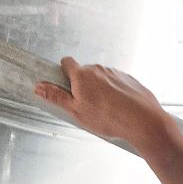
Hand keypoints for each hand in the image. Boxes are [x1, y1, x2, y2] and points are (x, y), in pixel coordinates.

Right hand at [35, 57, 172, 153]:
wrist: (143, 121)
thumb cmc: (108, 118)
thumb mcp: (76, 111)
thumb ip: (56, 97)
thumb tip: (39, 86)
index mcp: (82, 75)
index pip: (67, 62)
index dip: (64, 72)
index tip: (65, 84)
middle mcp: (98, 69)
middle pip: (85, 72)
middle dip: (83, 85)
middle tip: (86, 105)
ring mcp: (115, 73)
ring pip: (101, 78)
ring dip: (100, 89)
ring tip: (106, 110)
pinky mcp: (129, 79)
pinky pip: (117, 83)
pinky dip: (116, 92)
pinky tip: (120, 108)